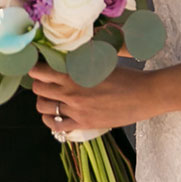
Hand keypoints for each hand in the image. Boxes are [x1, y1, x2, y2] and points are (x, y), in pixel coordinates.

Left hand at [29, 62, 162, 133]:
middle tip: (45, 81)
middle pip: (38, 90)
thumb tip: (66, 55)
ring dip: (43, 101)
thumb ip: (80, 61)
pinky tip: (55, 115)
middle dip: (38, 84)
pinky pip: (56, 126)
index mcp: (74, 74)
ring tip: (50, 97)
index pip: (40, 72)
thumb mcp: (101, 62)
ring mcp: (76, 110)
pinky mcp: (83, 124)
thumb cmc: (127, 76)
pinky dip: (51, 120)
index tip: (36, 66)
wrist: (145, 95)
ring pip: (43, 108)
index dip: (35, 68)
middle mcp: (71, 93)